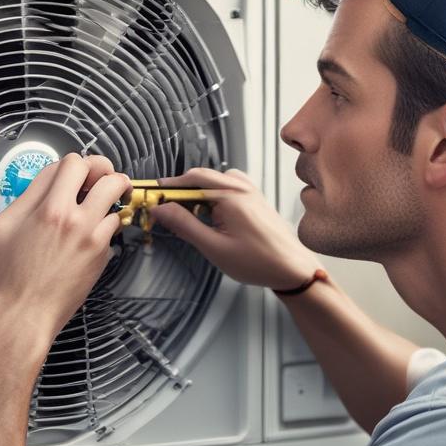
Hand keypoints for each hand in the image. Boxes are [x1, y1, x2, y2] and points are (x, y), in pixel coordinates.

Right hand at [0, 153, 129, 349]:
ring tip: (101, 202)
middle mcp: (73, 217)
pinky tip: (94, 231)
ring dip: (111, 196)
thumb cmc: (5, 279)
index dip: (72, 164)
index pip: (70, 163)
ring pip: (117, 197)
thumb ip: (23, 200)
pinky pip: (114, 226)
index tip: (72, 174)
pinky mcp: (101, 255)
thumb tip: (43, 184)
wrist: (22, 317)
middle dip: (104, 169)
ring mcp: (91, 236)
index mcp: (46, 207)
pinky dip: (107, 223)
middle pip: (104, 172)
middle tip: (99, 178)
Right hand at [149, 167, 321, 289]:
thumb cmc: (258, 262)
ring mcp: (250, 190)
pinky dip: (212, 193)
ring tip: (186, 213)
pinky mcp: (254, 197)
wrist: (292, 269)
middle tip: (163, 206)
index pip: (189, 181)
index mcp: (230, 196)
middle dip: (179, 189)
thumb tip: (161, 209)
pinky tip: (209, 212)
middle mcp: (241, 187)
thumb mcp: (214, 247)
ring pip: (214, 179)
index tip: (152, 198)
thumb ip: (185, 225)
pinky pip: (227, 186)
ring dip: (196, 190)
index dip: (167, 189)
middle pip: (200, 176)